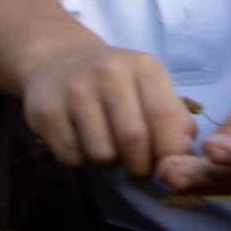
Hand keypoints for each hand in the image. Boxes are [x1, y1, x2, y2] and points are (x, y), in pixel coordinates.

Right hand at [18, 34, 198, 184]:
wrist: (56, 60)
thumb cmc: (114, 81)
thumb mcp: (149, 85)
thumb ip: (174, 117)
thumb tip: (184, 150)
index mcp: (142, 66)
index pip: (164, 117)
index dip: (169, 151)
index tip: (166, 166)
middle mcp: (108, 72)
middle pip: (133, 140)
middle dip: (140, 167)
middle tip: (137, 170)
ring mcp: (74, 90)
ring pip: (102, 154)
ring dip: (108, 164)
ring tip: (107, 148)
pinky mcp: (46, 111)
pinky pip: (72, 157)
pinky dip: (80, 160)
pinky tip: (81, 141)